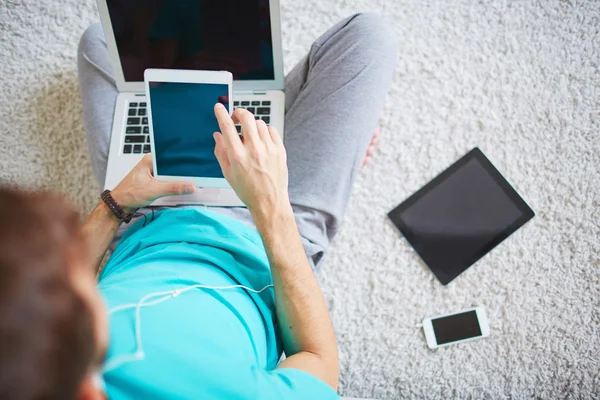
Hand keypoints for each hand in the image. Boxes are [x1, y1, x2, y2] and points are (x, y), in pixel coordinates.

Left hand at [111, 154, 195, 209]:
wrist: (119, 205)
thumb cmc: (128, 194)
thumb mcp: (154, 190)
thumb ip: (173, 188)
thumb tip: (189, 186)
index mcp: (150, 160)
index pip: (170, 158)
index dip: (182, 163)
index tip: (192, 169)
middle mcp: (151, 164)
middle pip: (171, 166)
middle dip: (181, 172)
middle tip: (192, 178)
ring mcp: (152, 172)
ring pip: (169, 173)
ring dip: (176, 179)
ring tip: (186, 183)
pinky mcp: (153, 180)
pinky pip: (166, 180)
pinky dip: (172, 184)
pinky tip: (177, 188)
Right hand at [213, 103, 289, 219]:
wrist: (269, 202)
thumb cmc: (248, 191)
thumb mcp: (228, 174)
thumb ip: (220, 152)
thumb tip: (217, 135)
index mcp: (238, 157)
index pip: (227, 127)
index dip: (221, 113)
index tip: (219, 108)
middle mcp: (254, 151)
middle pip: (246, 117)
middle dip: (239, 113)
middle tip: (236, 117)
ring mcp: (269, 149)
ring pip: (259, 123)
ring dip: (252, 124)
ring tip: (249, 134)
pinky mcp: (280, 150)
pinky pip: (272, 130)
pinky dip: (265, 131)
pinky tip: (261, 139)